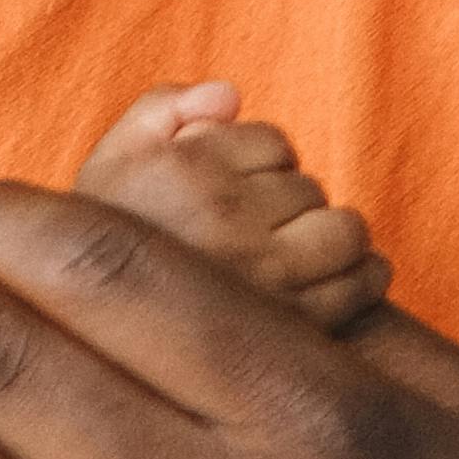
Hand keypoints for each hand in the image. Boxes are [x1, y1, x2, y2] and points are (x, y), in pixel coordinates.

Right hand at [76, 83, 389, 339]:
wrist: (95, 361)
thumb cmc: (107, 249)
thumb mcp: (111, 162)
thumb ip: (163, 108)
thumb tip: (232, 97)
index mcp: (180, 169)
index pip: (274, 143)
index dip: (261, 167)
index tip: (234, 198)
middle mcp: (222, 217)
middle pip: (309, 187)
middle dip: (292, 206)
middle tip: (258, 238)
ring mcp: (261, 276)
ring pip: (343, 229)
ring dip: (332, 238)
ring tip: (296, 259)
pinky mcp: (294, 326)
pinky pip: (361, 279)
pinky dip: (364, 274)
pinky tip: (338, 281)